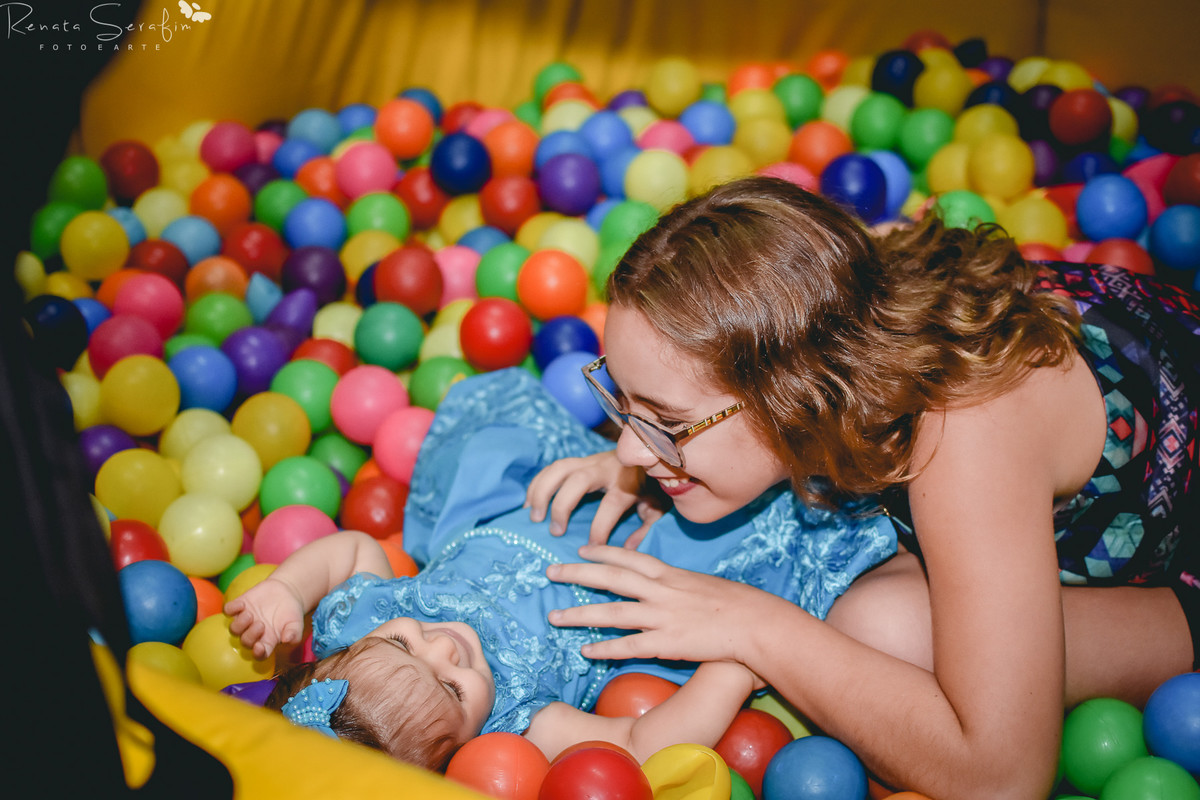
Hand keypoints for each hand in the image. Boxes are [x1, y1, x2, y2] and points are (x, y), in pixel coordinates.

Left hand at [224, 577, 305, 658]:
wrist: (286, 591)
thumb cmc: (291, 612)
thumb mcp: (297, 623)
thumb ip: (294, 633)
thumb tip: (287, 640)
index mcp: (267, 641)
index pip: (259, 654)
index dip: (257, 653)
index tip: (260, 647)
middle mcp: (253, 633)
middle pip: (245, 641)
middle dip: (250, 635)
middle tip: (260, 624)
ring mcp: (245, 620)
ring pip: (234, 629)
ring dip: (239, 624)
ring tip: (250, 614)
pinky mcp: (240, 606)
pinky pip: (228, 610)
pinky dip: (231, 608)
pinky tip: (242, 604)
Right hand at [526, 451, 666, 546]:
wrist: (653, 454)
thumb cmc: (654, 487)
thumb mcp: (658, 508)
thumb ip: (647, 528)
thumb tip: (627, 549)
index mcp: (629, 482)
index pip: (611, 505)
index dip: (599, 529)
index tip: (591, 549)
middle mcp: (607, 467)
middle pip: (579, 480)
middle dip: (563, 505)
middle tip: (555, 531)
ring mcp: (591, 460)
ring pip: (560, 468)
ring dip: (542, 491)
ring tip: (534, 516)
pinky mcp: (580, 460)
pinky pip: (553, 467)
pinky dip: (538, 483)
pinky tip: (529, 503)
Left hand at [546, 545, 792, 664]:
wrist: (758, 623)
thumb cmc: (738, 604)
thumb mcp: (704, 585)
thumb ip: (680, 586)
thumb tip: (666, 588)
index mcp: (671, 573)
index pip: (628, 557)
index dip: (602, 551)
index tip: (581, 548)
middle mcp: (661, 590)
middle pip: (610, 577)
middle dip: (577, 573)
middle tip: (551, 572)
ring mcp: (662, 616)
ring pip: (611, 612)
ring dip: (579, 613)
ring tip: (554, 616)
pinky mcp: (667, 643)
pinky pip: (628, 646)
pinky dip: (604, 648)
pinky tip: (585, 651)